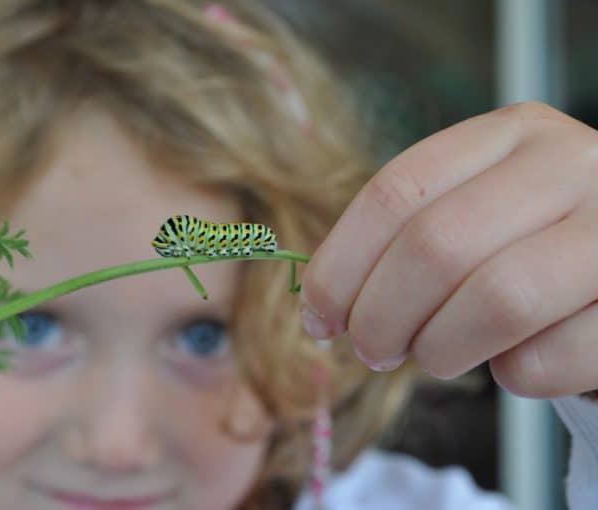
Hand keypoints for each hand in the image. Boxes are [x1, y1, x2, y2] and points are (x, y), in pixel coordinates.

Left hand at [300, 101, 597, 398]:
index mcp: (509, 133)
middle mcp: (569, 163)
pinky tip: (509, 361)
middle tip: (372, 350)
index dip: (341, 265)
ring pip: (496, 299)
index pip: (396, 193)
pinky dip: (510, 376)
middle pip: (436, 246)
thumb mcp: (474, 210)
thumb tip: (322, 307)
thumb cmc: (532, 241)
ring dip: (440, 348)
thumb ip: (406, 238)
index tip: (319, 317)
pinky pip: (548, 358)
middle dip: (381, 316)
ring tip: (434, 357)